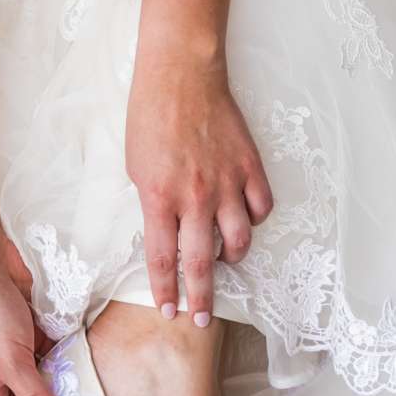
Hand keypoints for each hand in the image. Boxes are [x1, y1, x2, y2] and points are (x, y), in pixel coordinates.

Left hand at [125, 51, 272, 324]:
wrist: (181, 74)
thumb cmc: (149, 115)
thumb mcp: (134, 164)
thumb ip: (151, 202)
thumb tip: (164, 231)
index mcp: (159, 196)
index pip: (162, 259)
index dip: (166, 290)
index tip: (170, 310)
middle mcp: (195, 197)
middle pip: (201, 263)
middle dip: (202, 299)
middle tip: (202, 321)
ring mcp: (226, 182)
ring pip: (238, 241)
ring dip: (231, 258)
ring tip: (223, 259)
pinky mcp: (249, 167)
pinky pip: (261, 208)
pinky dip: (253, 219)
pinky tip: (243, 217)